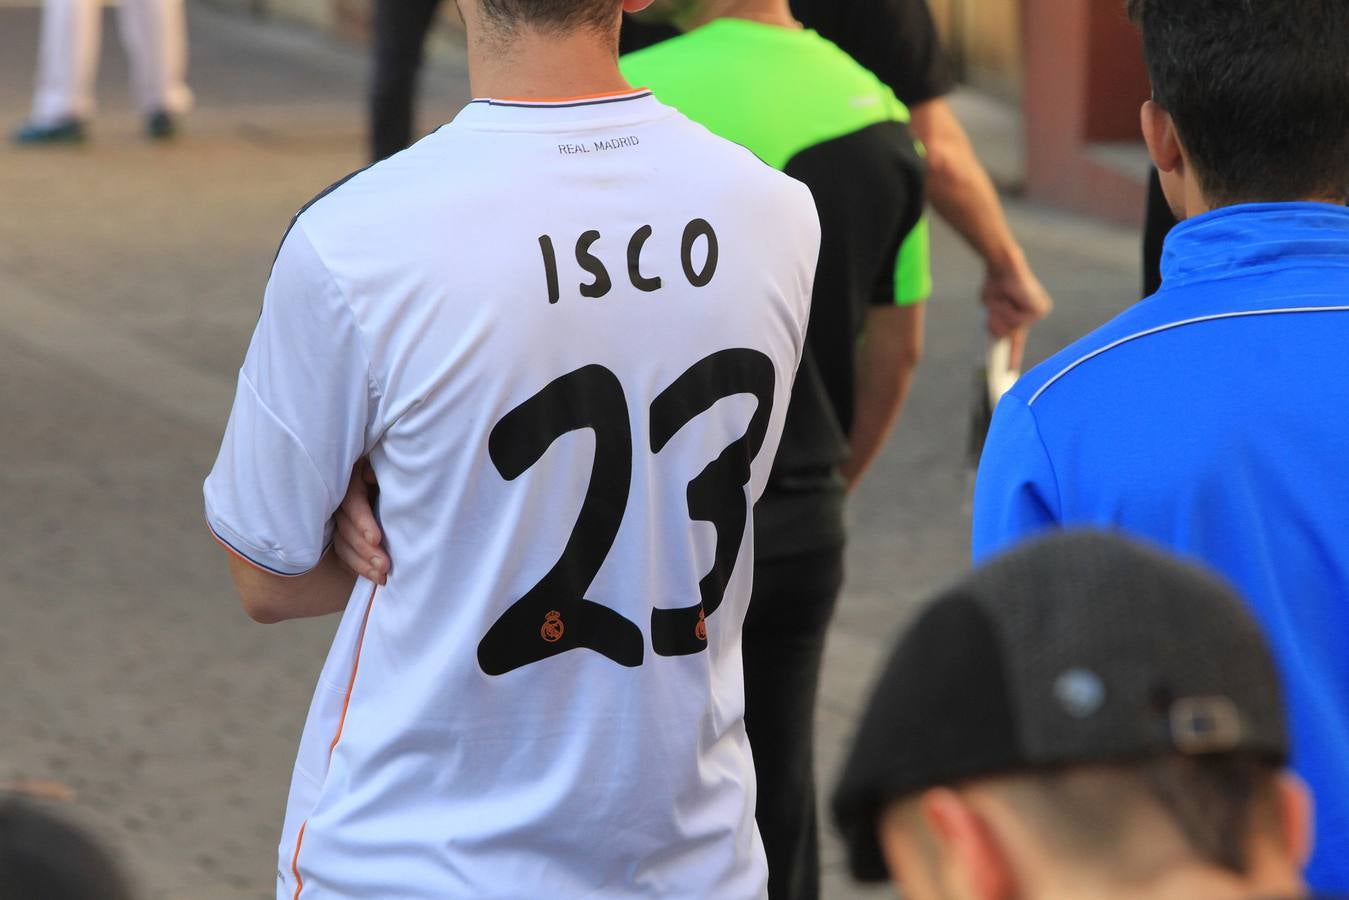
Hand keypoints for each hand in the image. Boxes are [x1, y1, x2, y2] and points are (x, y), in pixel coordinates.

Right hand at [334, 459, 387, 584]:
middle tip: (385, 566)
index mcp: (351, 479)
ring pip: (343, 545)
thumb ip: (381, 471)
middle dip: (365, 550)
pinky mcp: (345, 533)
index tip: (376, 538)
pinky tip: (372, 577)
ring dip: (362, 564)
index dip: (362, 521)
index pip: (351, 502)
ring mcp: (341, 518)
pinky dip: (357, 567)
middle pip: (346, 528)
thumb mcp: (388, 465)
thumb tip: (371, 476)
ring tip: (382, 577)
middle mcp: (341, 499)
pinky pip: (344, 554)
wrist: (395, 475)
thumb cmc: (397, 468)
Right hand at [981, 257, 1052, 369]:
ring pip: (1011, 328)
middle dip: (998, 321)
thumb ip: (995, 324)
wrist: (1002, 267)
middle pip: (1009, 335)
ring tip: (1003, 297)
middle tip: (998, 303)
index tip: (1009, 373)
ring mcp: (1039, 314)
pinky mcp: (1039, 310)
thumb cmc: (995, 284)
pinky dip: (1008, 310)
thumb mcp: (991, 308)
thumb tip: (999, 337)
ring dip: (1001, 313)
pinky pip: (1016, 320)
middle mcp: (1034, 315)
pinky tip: (1011, 296)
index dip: (1013, 356)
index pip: (1017, 341)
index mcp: (1023, 316)